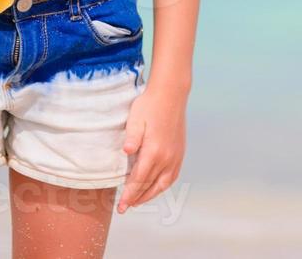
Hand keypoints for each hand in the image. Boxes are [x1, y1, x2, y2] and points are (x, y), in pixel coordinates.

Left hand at [116, 84, 185, 214]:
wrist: (171, 94)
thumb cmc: (150, 105)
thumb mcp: (135, 119)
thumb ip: (132, 137)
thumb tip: (126, 151)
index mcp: (154, 151)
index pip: (139, 180)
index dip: (129, 194)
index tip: (121, 206)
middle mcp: (167, 158)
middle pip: (150, 185)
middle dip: (137, 199)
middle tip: (125, 208)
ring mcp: (175, 156)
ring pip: (163, 184)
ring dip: (150, 195)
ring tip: (138, 201)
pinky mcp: (180, 153)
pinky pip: (172, 176)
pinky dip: (162, 186)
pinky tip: (155, 187)